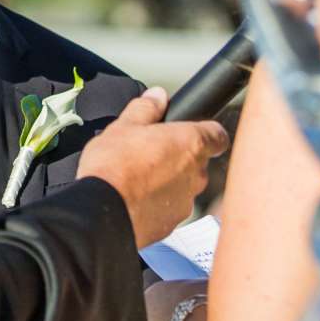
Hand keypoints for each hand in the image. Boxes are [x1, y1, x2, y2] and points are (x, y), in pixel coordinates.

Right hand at [78, 89, 227, 251]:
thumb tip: (157, 96)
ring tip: (137, 179)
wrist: (102, 213)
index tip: (193, 132)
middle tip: (151, 153)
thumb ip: (146, 109)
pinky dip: (157, 204)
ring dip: (168, 183)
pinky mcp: (171, 225)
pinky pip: (169, 209)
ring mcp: (185, 203)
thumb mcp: (124, 126)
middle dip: (179, 159)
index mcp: (190, 144)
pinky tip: (134, 199)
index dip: (207, 133)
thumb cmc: (114, 167)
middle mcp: (196, 175)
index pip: (218, 136)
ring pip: (183, 187)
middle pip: (197, 163)